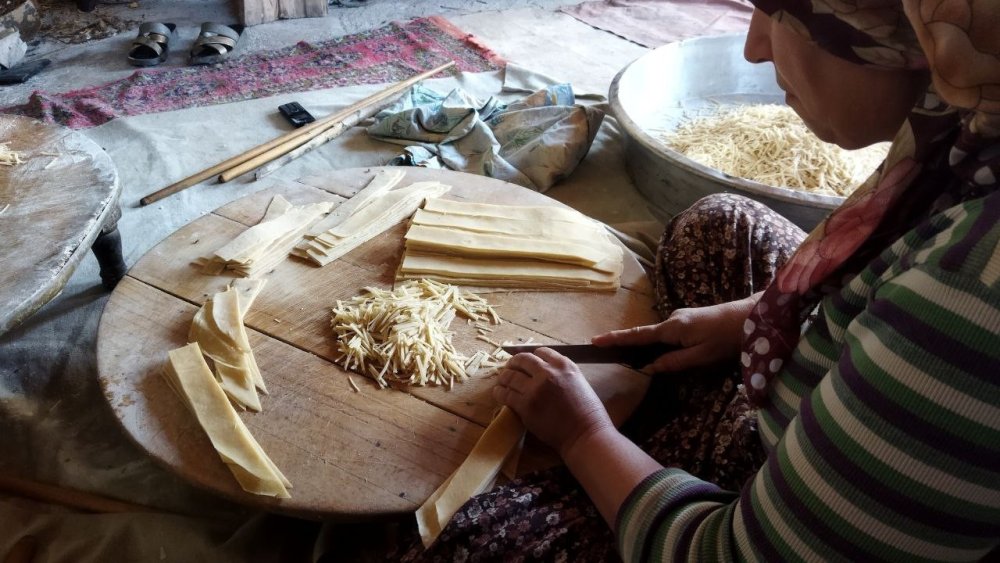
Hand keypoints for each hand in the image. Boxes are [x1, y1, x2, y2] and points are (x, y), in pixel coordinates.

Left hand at [493, 347, 613, 457]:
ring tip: (502, 381)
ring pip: (510, 376)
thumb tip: (543, 370)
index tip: (527, 363)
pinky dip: (499, 392)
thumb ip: (561, 373)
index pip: (540, 351)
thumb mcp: (579, 381)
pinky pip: (505, 394)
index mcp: (564, 365)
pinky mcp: (525, 405)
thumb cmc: (588, 412)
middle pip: (522, 359)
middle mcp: (548, 372)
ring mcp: (535, 388)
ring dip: (503, 377)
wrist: (585, 434)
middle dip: (514, 363)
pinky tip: (499, 393)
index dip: (532, 356)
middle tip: (509, 368)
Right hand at [592, 294, 758, 372]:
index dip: (616, 339)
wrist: (752, 317)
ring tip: (643, 363)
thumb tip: (648, 368)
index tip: (595, 341)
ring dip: (651, 349)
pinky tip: (667, 356)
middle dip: (631, 347)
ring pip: (660, 338)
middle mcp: (673, 320)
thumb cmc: (728, 338)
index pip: (637, 336)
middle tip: (616, 359)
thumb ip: (673, 363)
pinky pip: (669, 335)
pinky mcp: (690, 321)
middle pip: (646, 337)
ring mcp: (681, 318)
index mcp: (672, 329)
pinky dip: (662, 345)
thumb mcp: (701, 357)